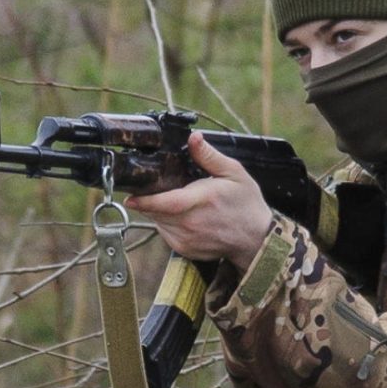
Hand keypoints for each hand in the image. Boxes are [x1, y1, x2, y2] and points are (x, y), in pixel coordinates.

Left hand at [122, 132, 275, 265]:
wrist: (256, 239)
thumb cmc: (246, 204)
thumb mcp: (234, 173)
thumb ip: (209, 156)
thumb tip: (194, 138)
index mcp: (202, 201)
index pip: (166, 203)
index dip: (145, 200)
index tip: (130, 196)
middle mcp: (191, 223)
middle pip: (156, 211)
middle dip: (150, 199)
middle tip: (156, 188)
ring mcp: (186, 239)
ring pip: (157, 221)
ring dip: (159, 210)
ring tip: (177, 201)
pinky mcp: (184, 249)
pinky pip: (164, 232)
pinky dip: (167, 222)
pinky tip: (183, 216)